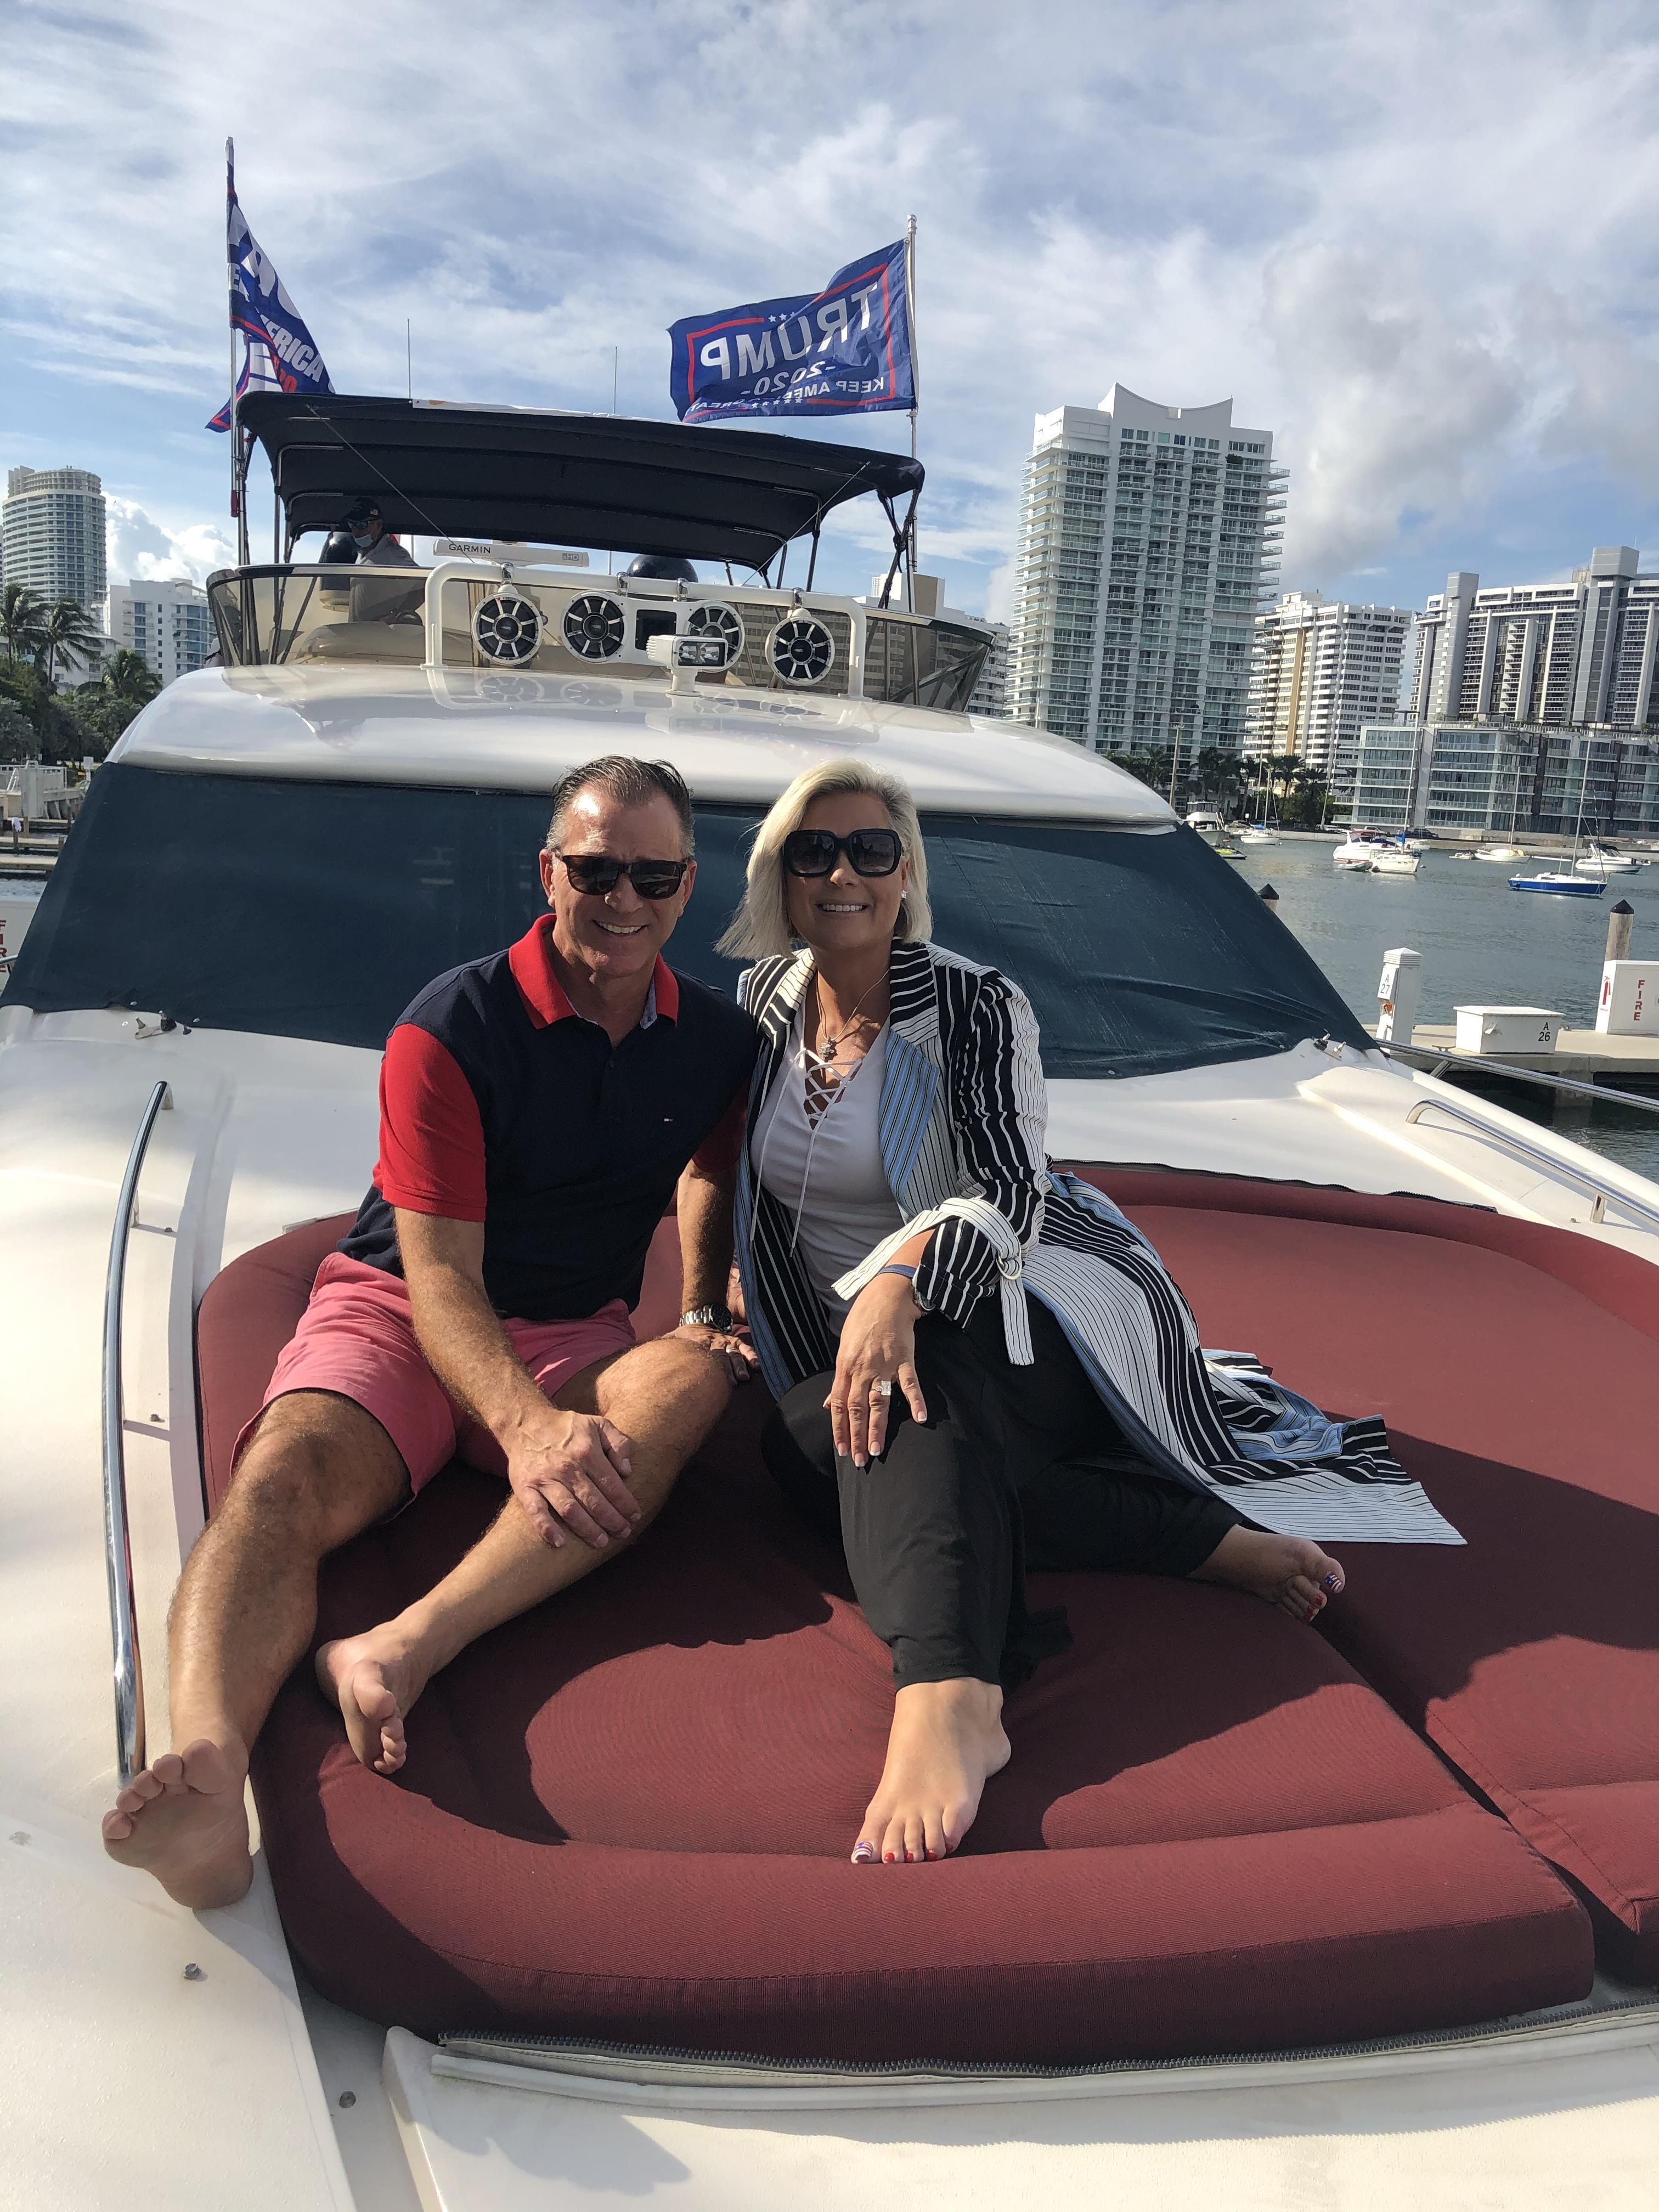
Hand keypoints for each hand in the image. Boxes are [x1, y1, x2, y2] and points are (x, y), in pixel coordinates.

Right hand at [506, 1406, 642, 1549]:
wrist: (525, 1424)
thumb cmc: (567, 1428)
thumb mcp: (598, 1424)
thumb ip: (618, 1443)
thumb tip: (627, 1471)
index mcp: (586, 1451)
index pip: (612, 1485)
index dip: (625, 1504)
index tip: (635, 1516)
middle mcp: (566, 1467)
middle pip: (594, 1501)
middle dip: (612, 1520)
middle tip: (623, 1532)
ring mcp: (544, 1478)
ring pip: (570, 1510)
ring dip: (587, 1529)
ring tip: (601, 1542)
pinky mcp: (525, 1488)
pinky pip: (536, 1512)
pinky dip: (547, 1529)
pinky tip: (560, 1543)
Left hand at [671, 1321, 756, 1385]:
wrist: (699, 1315)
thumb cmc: (685, 1333)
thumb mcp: (673, 1337)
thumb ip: (665, 1347)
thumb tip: (649, 1354)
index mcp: (698, 1342)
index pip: (704, 1355)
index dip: (709, 1366)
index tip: (713, 1378)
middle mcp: (714, 1342)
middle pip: (721, 1356)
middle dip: (727, 1369)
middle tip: (731, 1383)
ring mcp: (725, 1341)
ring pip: (733, 1353)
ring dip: (739, 1365)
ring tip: (744, 1376)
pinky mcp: (734, 1341)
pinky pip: (744, 1348)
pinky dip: (751, 1356)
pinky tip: (757, 1365)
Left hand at [828, 1272, 927, 1466]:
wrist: (886, 1297)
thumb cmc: (862, 1322)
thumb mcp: (843, 1349)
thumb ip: (838, 1380)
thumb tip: (827, 1404)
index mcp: (844, 1367)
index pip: (838, 1404)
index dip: (839, 1429)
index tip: (842, 1450)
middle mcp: (861, 1369)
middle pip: (856, 1408)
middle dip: (857, 1436)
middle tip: (860, 1459)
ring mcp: (883, 1365)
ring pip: (879, 1401)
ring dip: (877, 1427)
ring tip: (878, 1450)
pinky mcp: (904, 1358)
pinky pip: (909, 1383)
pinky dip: (915, 1400)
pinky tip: (920, 1418)